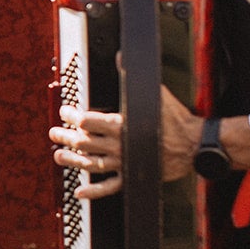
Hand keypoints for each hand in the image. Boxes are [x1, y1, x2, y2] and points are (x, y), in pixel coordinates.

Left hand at [51, 86, 204, 199]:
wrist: (195, 146)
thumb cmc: (176, 120)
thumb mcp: (155, 95)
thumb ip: (133, 76)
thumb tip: (121, 55)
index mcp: (122, 125)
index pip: (87, 121)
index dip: (71, 116)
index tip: (65, 112)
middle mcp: (119, 146)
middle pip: (83, 142)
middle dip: (65, 137)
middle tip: (54, 133)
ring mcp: (124, 163)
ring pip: (91, 164)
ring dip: (72, 161)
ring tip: (58, 156)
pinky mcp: (132, 176)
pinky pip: (109, 187)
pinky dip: (94, 192)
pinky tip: (80, 192)